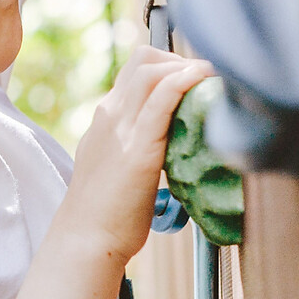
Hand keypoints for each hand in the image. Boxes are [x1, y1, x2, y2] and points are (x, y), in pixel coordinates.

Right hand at [60, 46, 211, 262]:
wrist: (85, 238)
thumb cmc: (106, 212)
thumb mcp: (116, 165)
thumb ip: (136, 148)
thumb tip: (171, 148)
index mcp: (106, 118)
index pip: (135, 70)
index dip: (169, 66)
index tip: (194, 82)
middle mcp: (110, 114)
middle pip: (144, 60)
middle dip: (181, 60)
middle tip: (207, 83)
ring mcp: (122, 128)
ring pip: (151, 70)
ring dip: (187, 67)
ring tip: (213, 82)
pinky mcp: (138, 148)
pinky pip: (160, 99)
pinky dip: (183, 82)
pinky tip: (203, 81)